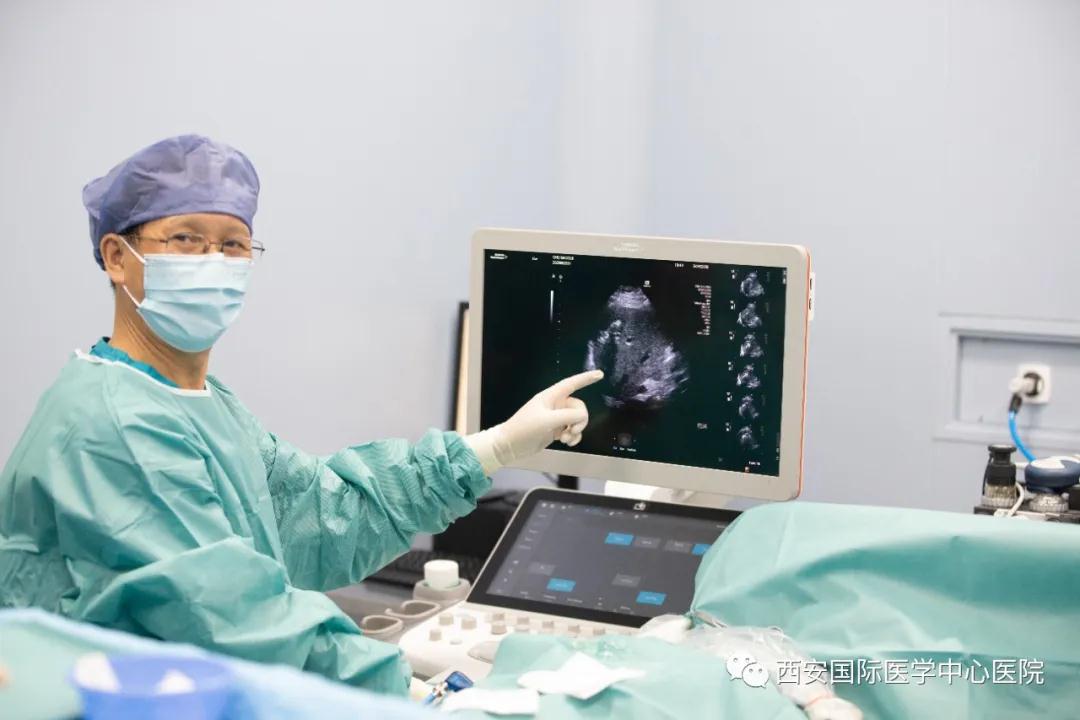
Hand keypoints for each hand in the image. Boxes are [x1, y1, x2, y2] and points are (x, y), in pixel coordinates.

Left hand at [465, 370, 602, 473]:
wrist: (510, 445)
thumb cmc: (525, 429)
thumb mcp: (547, 421)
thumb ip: (568, 415)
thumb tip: (582, 416)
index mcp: (551, 397)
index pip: (571, 383)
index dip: (585, 378)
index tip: (599, 374)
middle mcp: (555, 405)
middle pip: (579, 407)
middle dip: (580, 420)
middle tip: (572, 431)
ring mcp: (555, 418)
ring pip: (577, 420)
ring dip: (576, 430)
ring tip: (566, 439)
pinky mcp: (555, 430)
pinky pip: (572, 430)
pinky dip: (573, 437)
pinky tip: (568, 443)